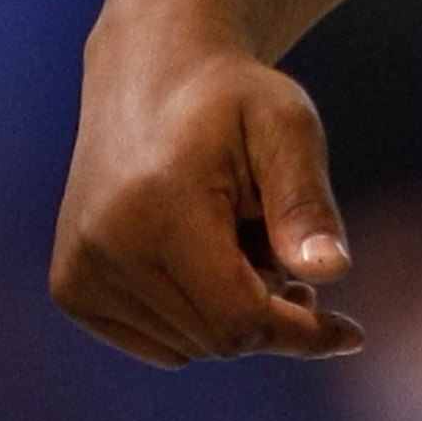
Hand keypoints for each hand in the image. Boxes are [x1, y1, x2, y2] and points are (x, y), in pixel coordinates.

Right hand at [52, 34, 362, 366]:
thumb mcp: (286, 127)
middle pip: (217, 340)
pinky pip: (160, 342)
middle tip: (288, 252)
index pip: (238, 321)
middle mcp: (103, 250)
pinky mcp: (72, 288)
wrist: (150, 74)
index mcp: (156, 211)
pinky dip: (197, 317)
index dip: (301, 335)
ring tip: (240, 238)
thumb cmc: (233, 98)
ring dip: (234, 312)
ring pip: (191, 346)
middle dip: (272, 314)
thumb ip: (306, 202)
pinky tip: (205, 257)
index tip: (349, 334)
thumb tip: (331, 270)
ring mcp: (79, 274)